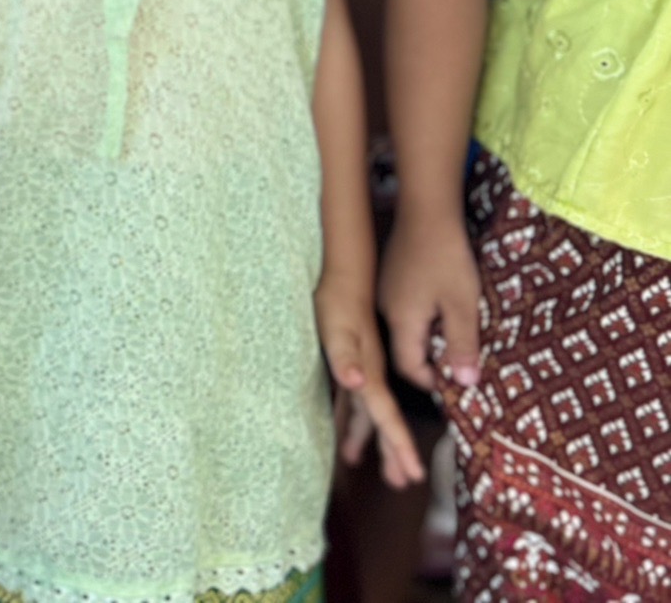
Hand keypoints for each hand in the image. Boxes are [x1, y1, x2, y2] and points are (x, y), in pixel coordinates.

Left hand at [319, 276, 426, 488]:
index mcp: (372, 371)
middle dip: (392, 451)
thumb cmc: (338, 297)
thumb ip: (345, 355)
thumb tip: (356, 383)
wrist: (346, 267)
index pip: (387, 416)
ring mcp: (363, 365)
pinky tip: (344, 425)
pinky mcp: (351, 357)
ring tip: (359, 462)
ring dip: (367, 437)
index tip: (413, 474)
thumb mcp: (338, 326)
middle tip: (401, 483)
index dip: (398, 445)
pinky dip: (349, 414)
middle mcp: (372, 373)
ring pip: (367, 410)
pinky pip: (351, 395)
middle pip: (383, 420)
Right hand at [380, 207, 483, 392]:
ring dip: (426, 342)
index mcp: (402, 321)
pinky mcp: (390, 279)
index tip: (456, 383)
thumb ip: (462, 344)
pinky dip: (421, 322)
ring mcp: (385, 293)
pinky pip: (402, 312)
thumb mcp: (462, 304)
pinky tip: (439, 311)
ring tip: (453, 339)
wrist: (426, 212)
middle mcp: (386, 311)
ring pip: (403, 331)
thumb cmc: (447, 259)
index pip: (409, 367)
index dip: (432, 382)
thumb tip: (466, 383)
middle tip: (458, 364)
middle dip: (429, 363)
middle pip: (404, 350)